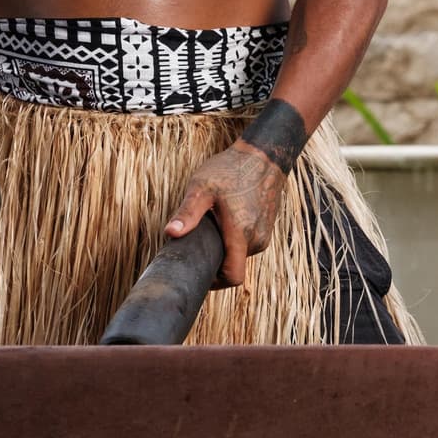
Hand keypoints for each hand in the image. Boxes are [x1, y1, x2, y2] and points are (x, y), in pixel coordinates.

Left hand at [163, 141, 287, 288]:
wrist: (264, 154)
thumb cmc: (232, 169)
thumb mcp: (202, 187)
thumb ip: (187, 212)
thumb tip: (170, 233)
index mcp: (241, 234)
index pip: (233, 277)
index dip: (215, 282)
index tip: (199, 271)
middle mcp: (257, 238)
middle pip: (234, 266)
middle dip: (216, 259)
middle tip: (200, 240)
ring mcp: (265, 233)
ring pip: (241, 255)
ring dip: (226, 247)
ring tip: (214, 225)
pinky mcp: (267, 227)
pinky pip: (248, 243)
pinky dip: (236, 238)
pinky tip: (227, 219)